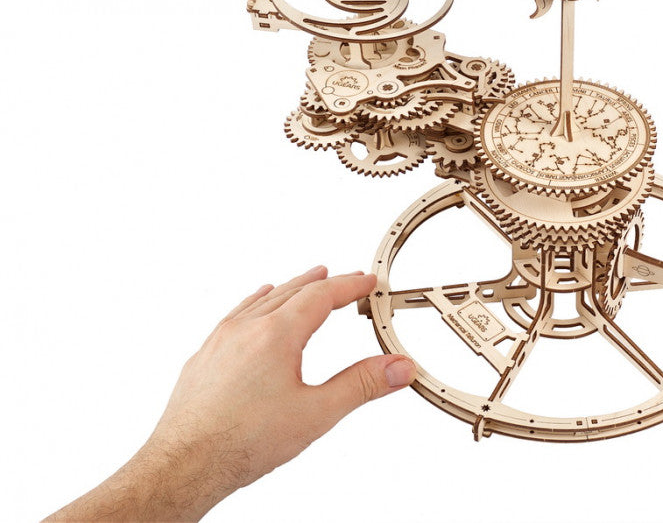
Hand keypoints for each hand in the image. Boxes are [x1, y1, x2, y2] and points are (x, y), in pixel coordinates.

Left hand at [48, 266, 415, 521]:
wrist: (184, 465)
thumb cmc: (239, 443)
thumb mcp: (316, 414)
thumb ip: (361, 386)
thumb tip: (397, 368)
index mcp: (276, 335)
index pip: (322, 296)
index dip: (350, 286)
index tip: (366, 281)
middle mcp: (245, 329)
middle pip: (291, 291)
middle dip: (322, 283)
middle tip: (344, 278)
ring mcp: (220, 341)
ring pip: (260, 301)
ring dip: (289, 288)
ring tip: (304, 282)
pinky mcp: (203, 358)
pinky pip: (235, 315)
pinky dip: (255, 303)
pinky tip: (253, 310)